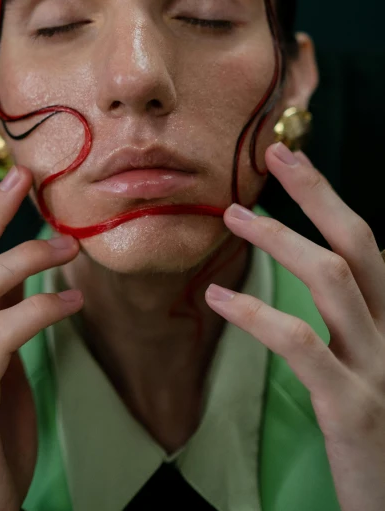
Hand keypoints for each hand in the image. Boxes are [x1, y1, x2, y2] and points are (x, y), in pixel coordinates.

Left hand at [204, 142, 384, 510]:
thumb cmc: (373, 432)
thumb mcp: (365, 365)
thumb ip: (345, 321)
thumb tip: (305, 270)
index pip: (365, 244)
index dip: (328, 196)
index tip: (291, 157)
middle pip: (359, 245)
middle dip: (318, 193)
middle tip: (275, 156)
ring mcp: (377, 369)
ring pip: (333, 280)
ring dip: (283, 240)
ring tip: (233, 218)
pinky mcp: (353, 407)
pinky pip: (302, 345)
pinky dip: (258, 313)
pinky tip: (220, 297)